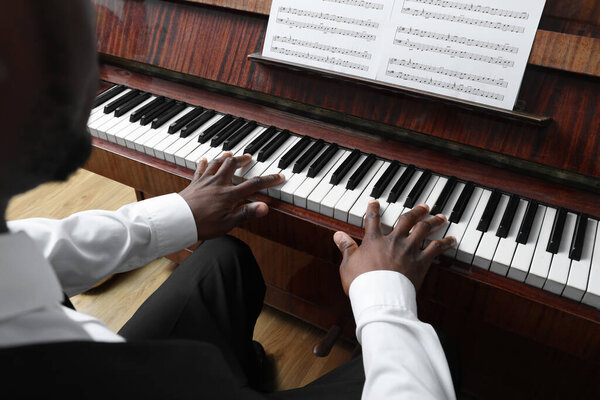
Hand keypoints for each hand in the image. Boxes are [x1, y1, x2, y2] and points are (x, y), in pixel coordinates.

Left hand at [179, 152, 284, 239]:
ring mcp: (205, 182)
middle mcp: (218, 184)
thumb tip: (265, 207)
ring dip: (224, 157)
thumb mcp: (228, 223)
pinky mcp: (194, 183)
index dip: (269, 180)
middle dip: (243, 160)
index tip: (279, 176)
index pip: (253, 184)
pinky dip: (203, 163)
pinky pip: (199, 169)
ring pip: (216, 163)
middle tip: (250, 157)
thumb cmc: (202, 224)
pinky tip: (203, 159)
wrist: (177, 221)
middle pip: (232, 165)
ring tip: (230, 154)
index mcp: (228, 194)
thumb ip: (247, 213)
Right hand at [334, 201, 455, 293]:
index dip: (373, 209)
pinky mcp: (421, 261)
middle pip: (406, 220)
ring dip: (433, 221)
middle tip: (423, 206)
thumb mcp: (348, 264)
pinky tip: (452, 239)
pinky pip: (436, 249)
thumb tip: (338, 235)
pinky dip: (445, 243)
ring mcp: (409, 249)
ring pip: (424, 229)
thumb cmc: (362, 283)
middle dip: (415, 211)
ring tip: (440, 216)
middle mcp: (393, 240)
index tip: (375, 202)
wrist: (380, 296)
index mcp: (374, 240)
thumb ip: (346, 247)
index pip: (373, 220)